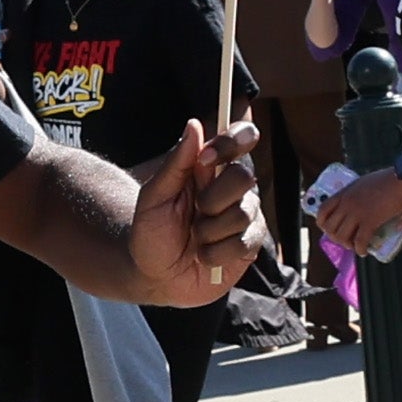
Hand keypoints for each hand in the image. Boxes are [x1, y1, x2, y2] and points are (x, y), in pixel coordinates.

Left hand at [134, 120, 263, 305]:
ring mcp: (245, 216)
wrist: (154, 276)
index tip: (205, 159)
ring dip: (209, 231)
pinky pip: (243, 243)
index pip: (241, 138)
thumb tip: (194, 125)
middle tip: (194, 212)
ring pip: (243, 214)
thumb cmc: (151, 231)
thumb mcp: (153, 197)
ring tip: (195, 239)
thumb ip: (175, 163)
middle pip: (244, 176)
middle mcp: (233, 188)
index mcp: (212, 168)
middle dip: (212, 199)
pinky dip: (216, 253)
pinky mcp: (250, 245)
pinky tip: (204, 256)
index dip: (232, 142)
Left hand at [310, 165, 401, 258]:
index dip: (322, 223)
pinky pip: (359, 241)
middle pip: (330, 227)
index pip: (322, 211)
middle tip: (346, 240)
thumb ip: (356, 194)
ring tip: (355, 246)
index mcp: (344, 193)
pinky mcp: (370, 221)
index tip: (329, 229)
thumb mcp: (364, 183)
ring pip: (342, 237)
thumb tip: (357, 206)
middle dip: (336, 237)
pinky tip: (364, 252)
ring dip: (347, 245)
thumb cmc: (389, 179)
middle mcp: (346, 203)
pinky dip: (360, 250)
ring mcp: (357, 213)